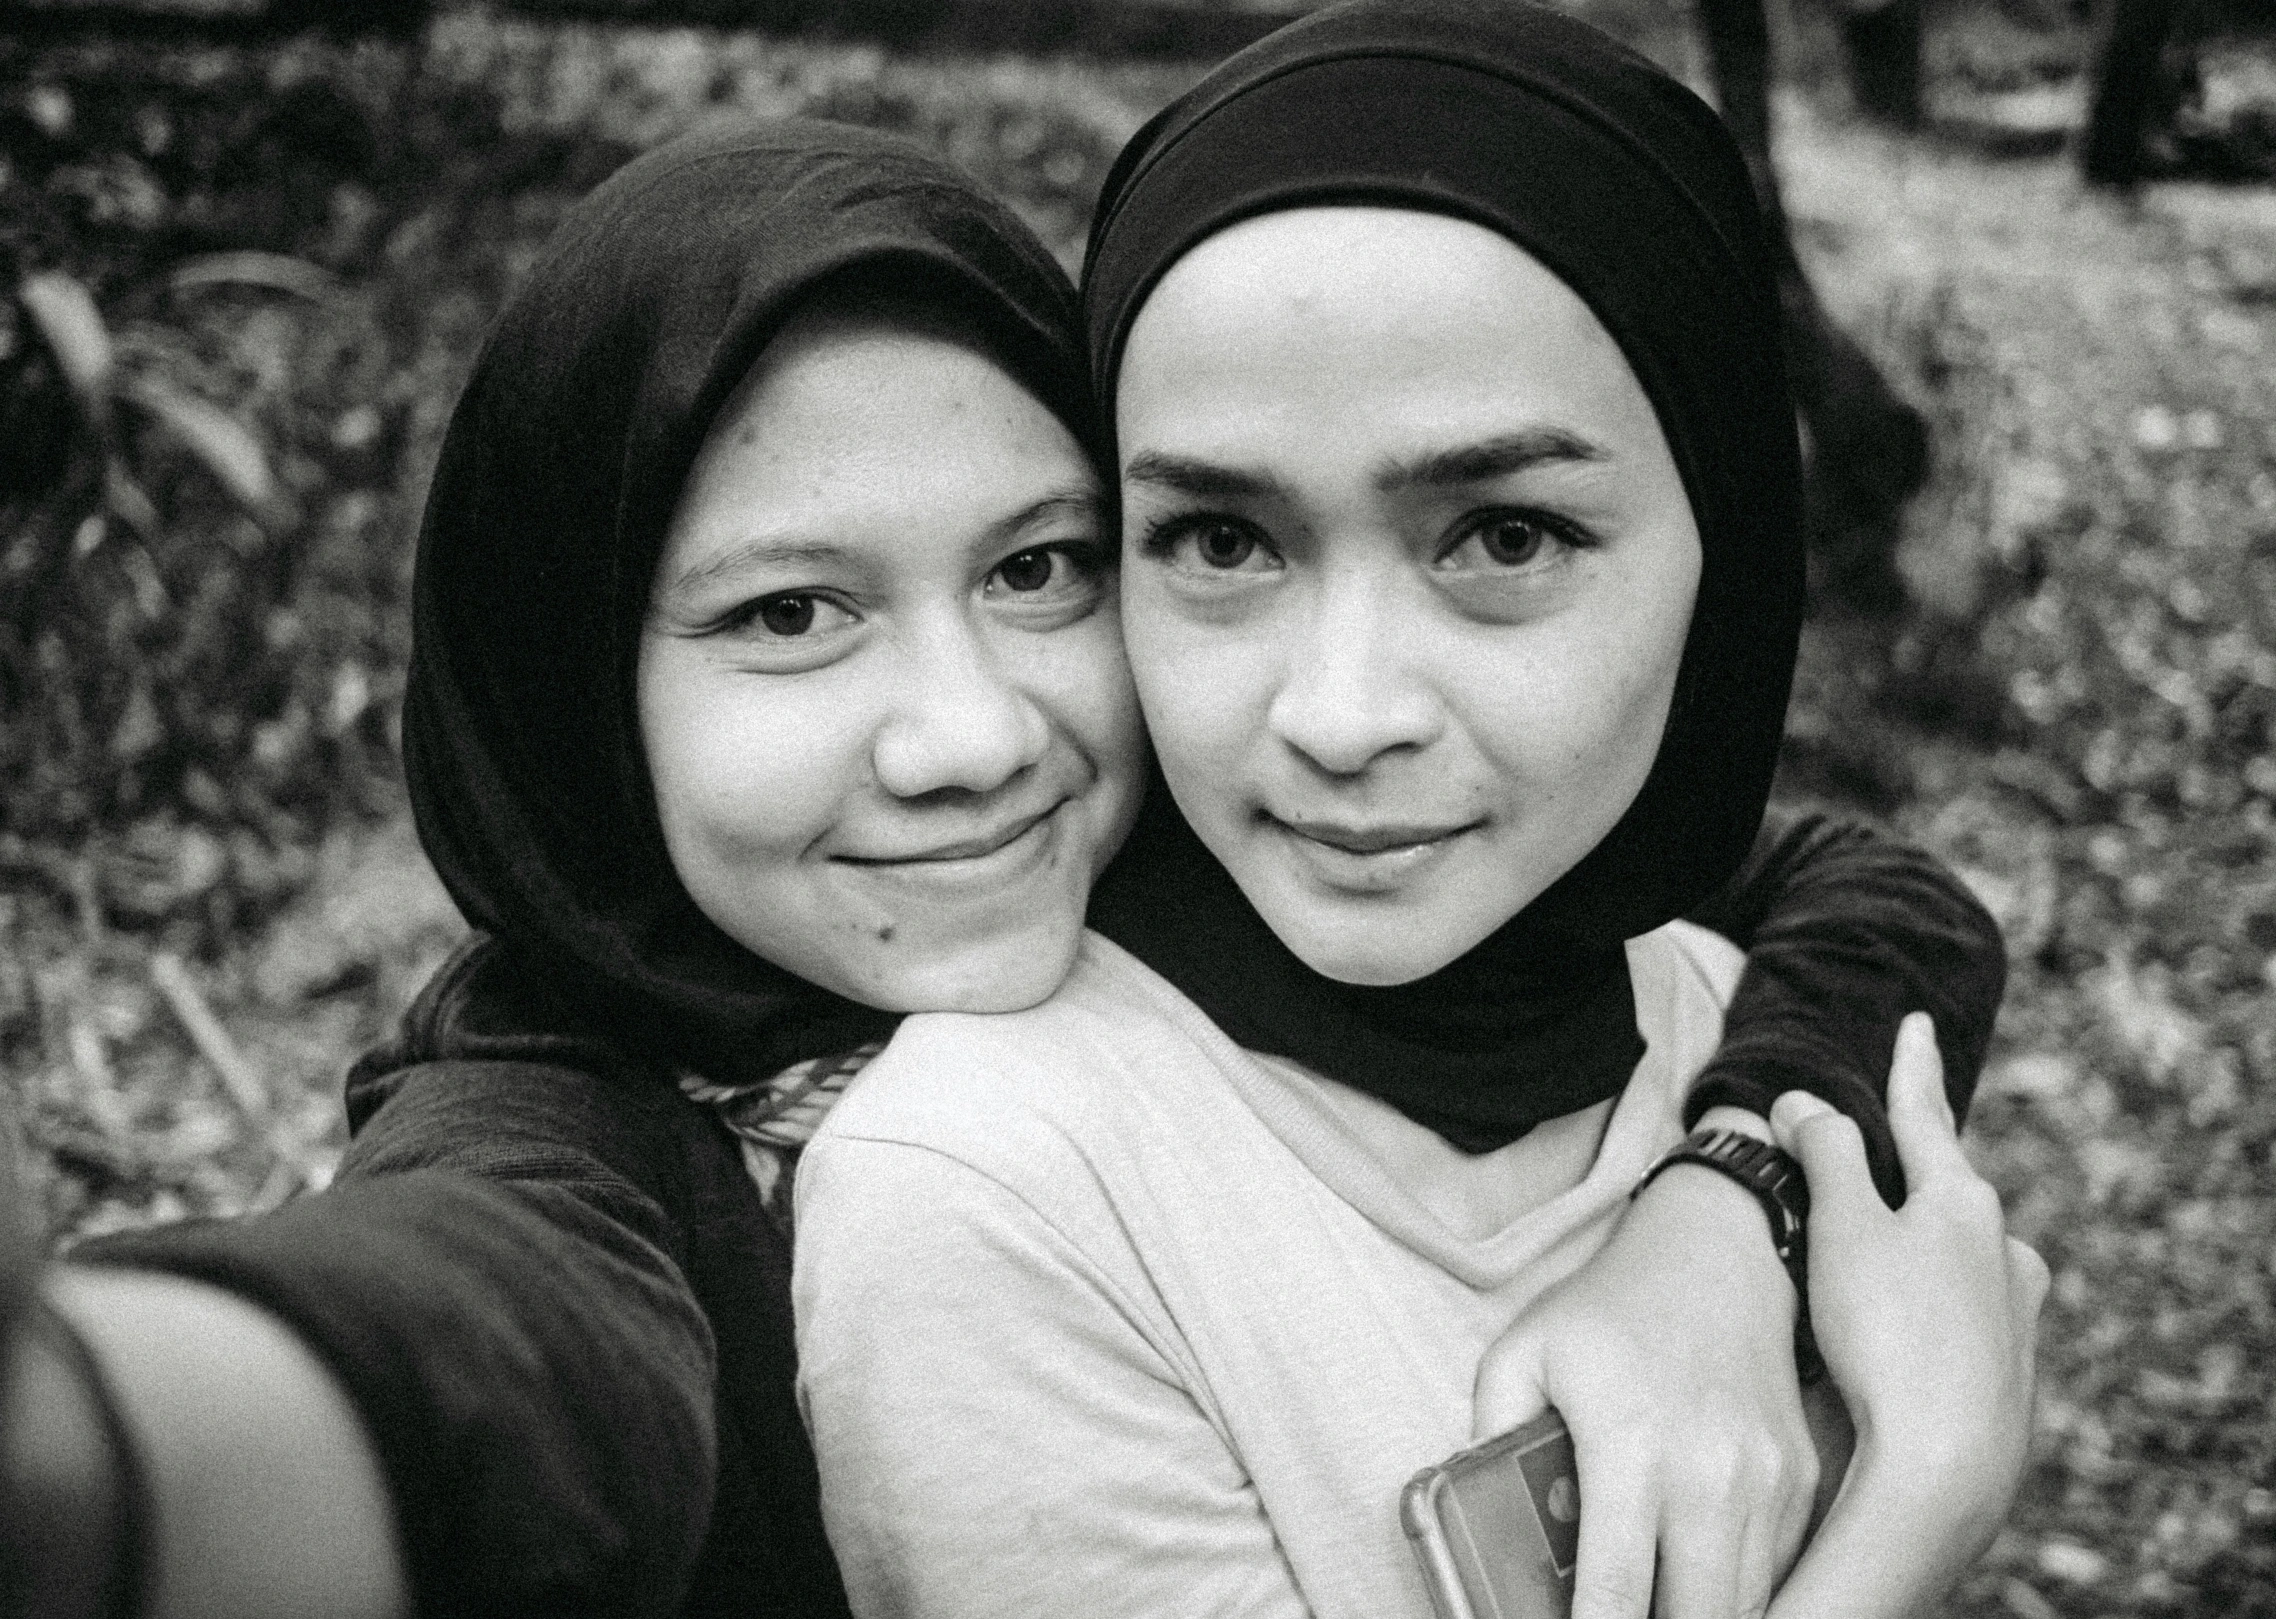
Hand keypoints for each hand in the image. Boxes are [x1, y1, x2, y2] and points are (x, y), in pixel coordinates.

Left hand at [1472, 1126, 1816, 1618]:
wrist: (1717, 1247)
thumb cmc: (1612, 1305)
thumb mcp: (1523, 1353)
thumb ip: (1488, 1436)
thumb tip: (1479, 1520)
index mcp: (1632, 1448)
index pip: (1616, 1595)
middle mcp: (1711, 1474)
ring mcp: (1767, 1481)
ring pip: (1746, 1607)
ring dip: (1697, 1616)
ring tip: (1649, 1604)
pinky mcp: (1800, 1482)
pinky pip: (1776, 1571)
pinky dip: (1738, 1592)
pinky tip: (1692, 1579)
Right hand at [1770, 1013, 2047, 1575]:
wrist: (1945, 1467)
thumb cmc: (1888, 1337)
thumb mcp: (1842, 1228)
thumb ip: (1826, 1153)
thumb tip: (1803, 1101)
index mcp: (1964, 1202)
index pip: (1926, 1116)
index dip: (1911, 1068)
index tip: (1914, 1024)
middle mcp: (2004, 1252)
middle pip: (1944, 1194)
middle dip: (1907, 1179)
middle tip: (1873, 1168)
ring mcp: (2016, 1317)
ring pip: (1955, 1262)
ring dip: (1913, 1256)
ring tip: (1865, 1275)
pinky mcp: (2009, 1377)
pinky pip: (1957, 1321)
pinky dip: (1922, 1315)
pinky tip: (1893, 1343)